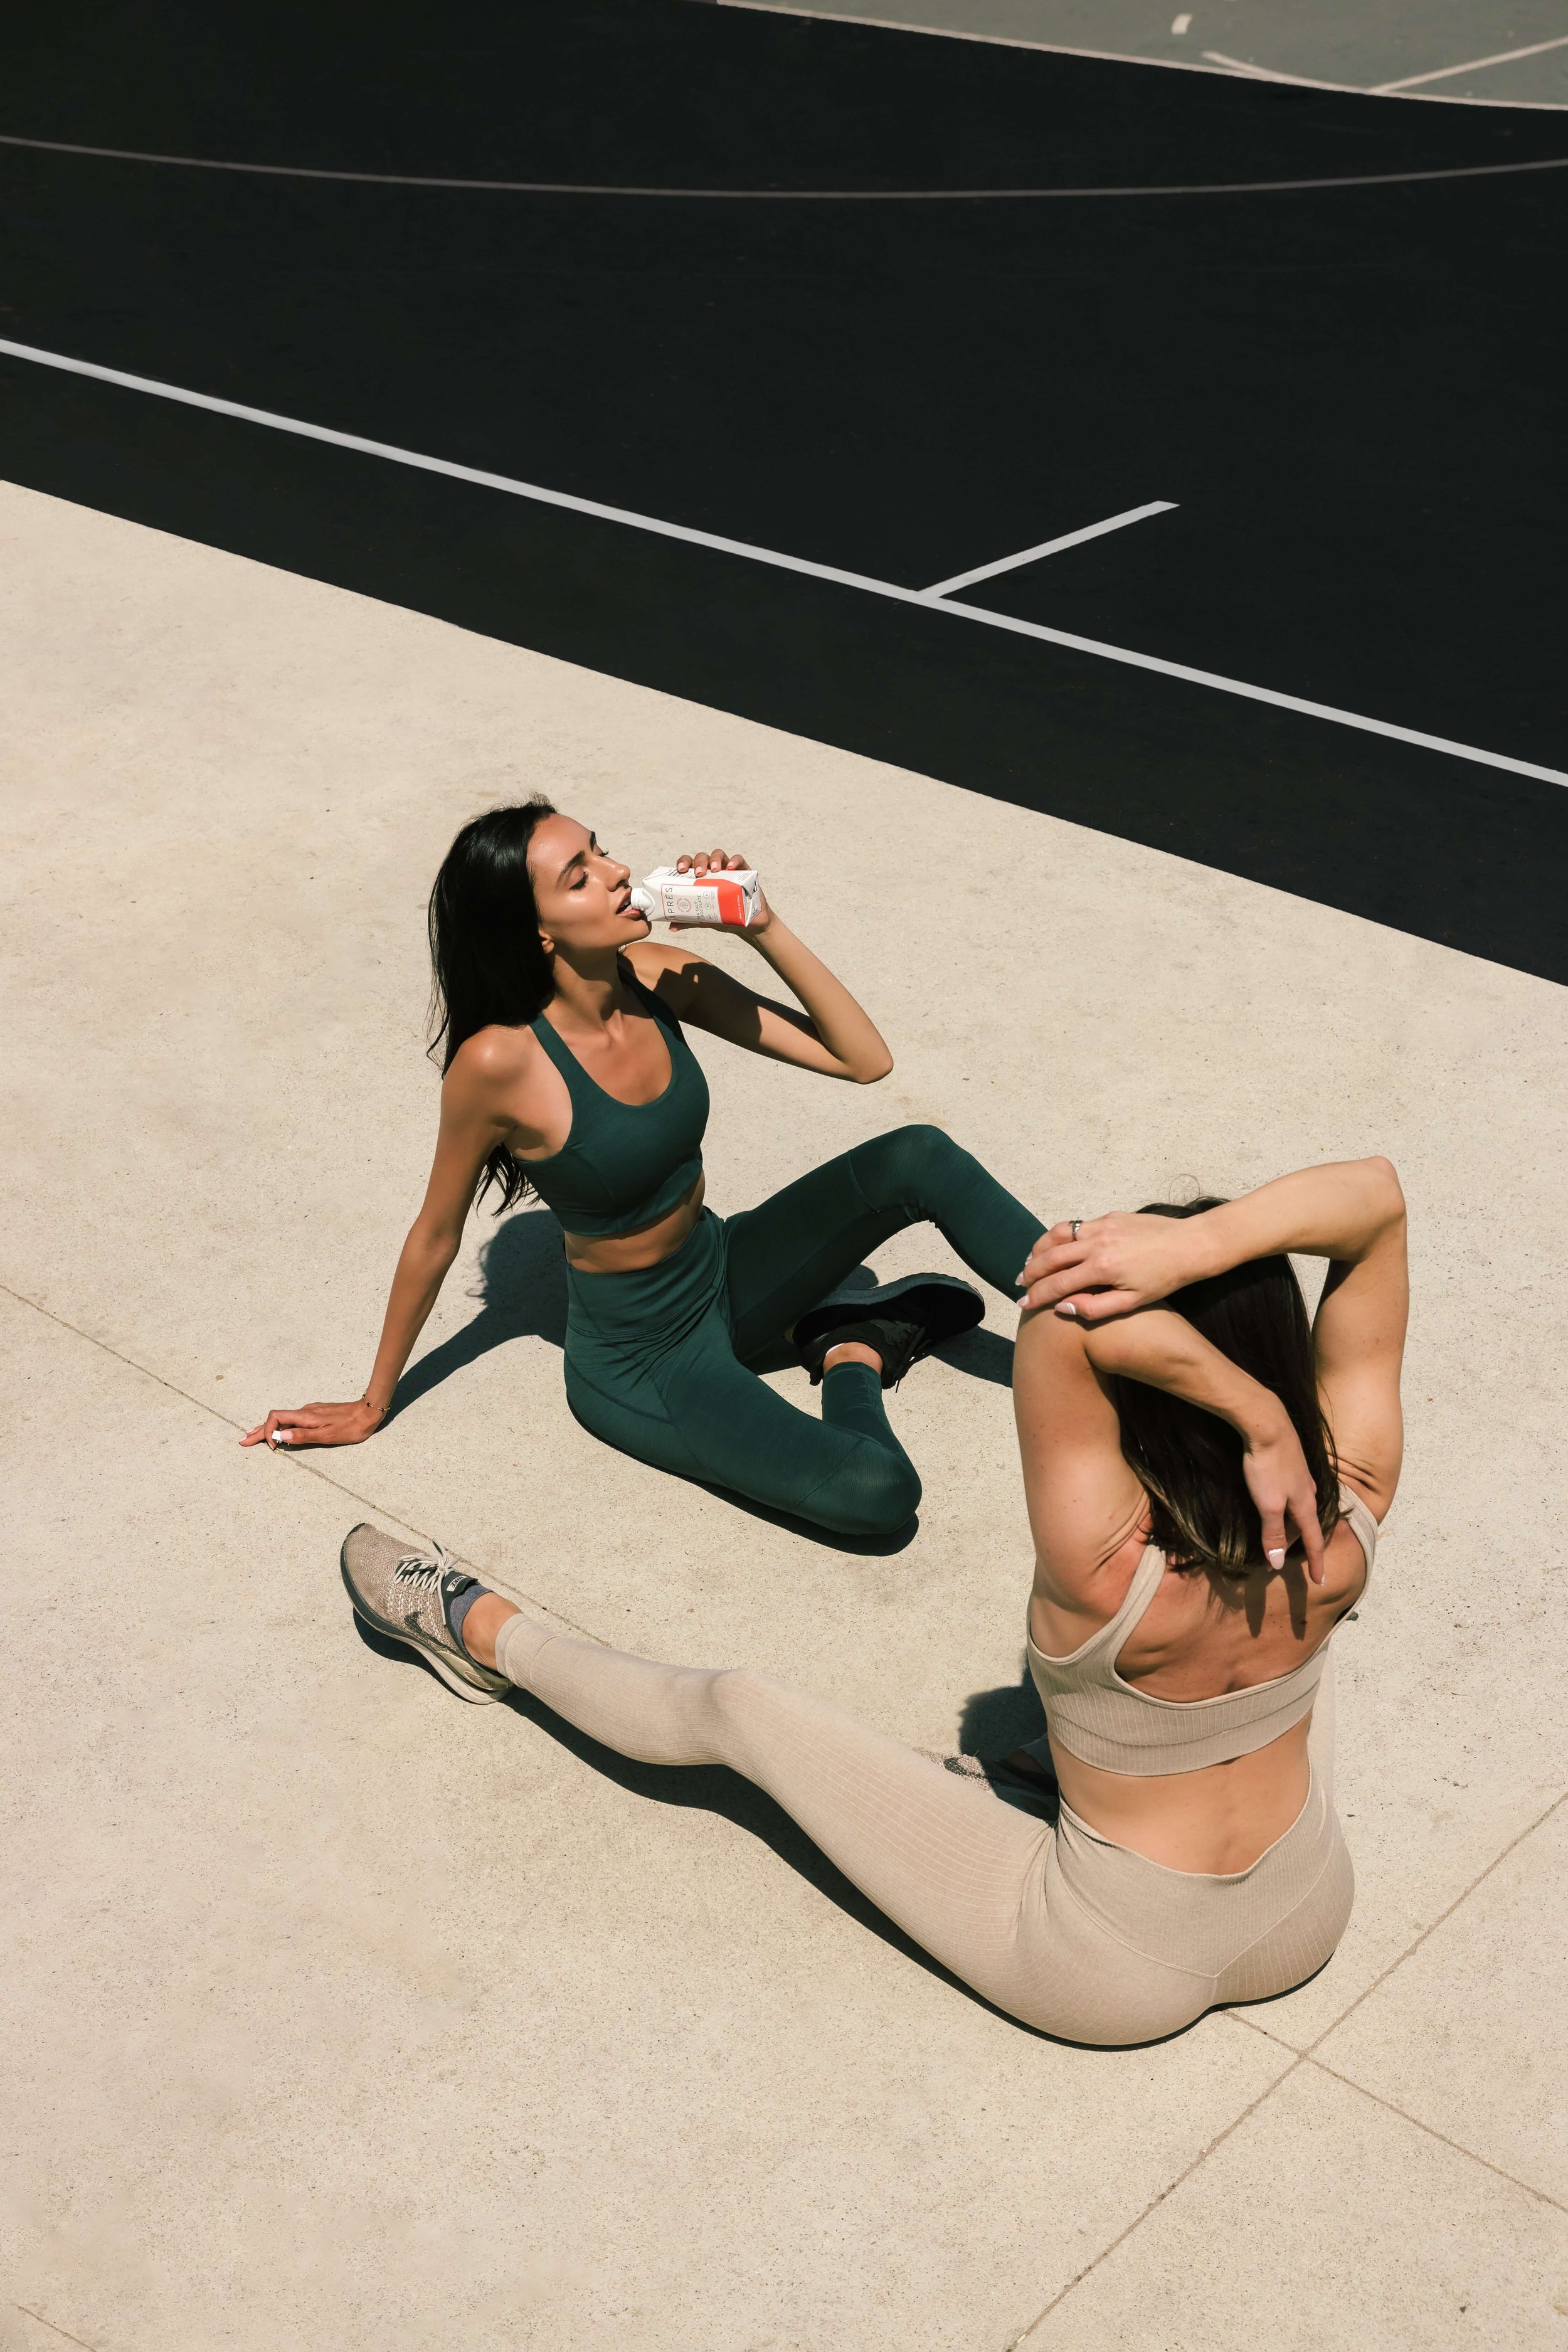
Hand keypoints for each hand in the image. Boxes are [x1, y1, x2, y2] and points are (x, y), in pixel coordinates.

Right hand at [241, 1399, 386, 1450]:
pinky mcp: (316, 1414)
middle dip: (258, 1431)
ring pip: (283, 1420)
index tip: (274, 1448)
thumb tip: (280, 1437)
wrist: (369, 1412)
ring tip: (252, 1438)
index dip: (268, 1432)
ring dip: (267, 1430)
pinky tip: (278, 1433)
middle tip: (242, 1441)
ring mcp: (309, 1412)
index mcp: (305, 1416)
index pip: (275, 1418)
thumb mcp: (328, 1435)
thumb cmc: (351, 1427)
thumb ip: (304, 1436)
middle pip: (275, 1420)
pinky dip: (279, 1427)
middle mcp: (304, 1411)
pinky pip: (292, 1420)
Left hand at [672, 848, 771, 934]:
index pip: (689, 864)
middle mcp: (713, 871)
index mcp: (701, 878)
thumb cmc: (726, 916)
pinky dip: (735, 861)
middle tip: (699, 873)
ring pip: (719, 855)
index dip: (683, 862)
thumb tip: (672, 927)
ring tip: (714, 869)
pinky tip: (731, 867)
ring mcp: (728, 870)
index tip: (680, 869)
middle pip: (703, 857)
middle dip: (699, 862)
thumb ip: (690, 920)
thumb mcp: (706, 919)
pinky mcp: (744, 872)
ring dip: (715, 859)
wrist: (748, 925)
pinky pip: (739, 860)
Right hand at [1019, 1211, 1204, 1319]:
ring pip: (1059, 1234)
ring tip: (1032, 1261)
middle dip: (1030, 1271)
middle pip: (1050, 1256)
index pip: (1057, 1283)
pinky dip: (1062, 1236)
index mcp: (1101, 1268)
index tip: (1023, 1304)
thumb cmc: (1164, 1279)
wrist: (1190, 1245)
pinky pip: (1077, 1225)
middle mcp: (1097, 1243)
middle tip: (1020, 1283)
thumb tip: (1062, 1307)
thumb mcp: (1132, 1303)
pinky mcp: (1110, 1216)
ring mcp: (1102, 1226)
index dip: (1036, 1295)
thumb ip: (1094, 1308)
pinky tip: (1060, 1246)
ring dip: (1040, 1248)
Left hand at [1240, 1414, 1326, 1584]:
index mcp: (1305, 1505)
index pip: (1314, 1541)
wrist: (1266, 1422)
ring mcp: (1301, 1476)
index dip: (1316, 1562)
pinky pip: (1292, 1493)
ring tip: (1278, 1532)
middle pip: (1305, 1524)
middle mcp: (1308, 1491)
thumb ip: (1272, 1533)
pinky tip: (1276, 1501)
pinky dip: (1285, 1506)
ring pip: (1299, 1508)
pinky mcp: (1291, 1462)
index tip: (1319, 1581)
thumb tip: (1278, 1563)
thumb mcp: (1267, 1504)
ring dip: (1290, 1523)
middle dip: (1298, 1542)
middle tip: (1283, 1555)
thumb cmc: (1267, 1465)